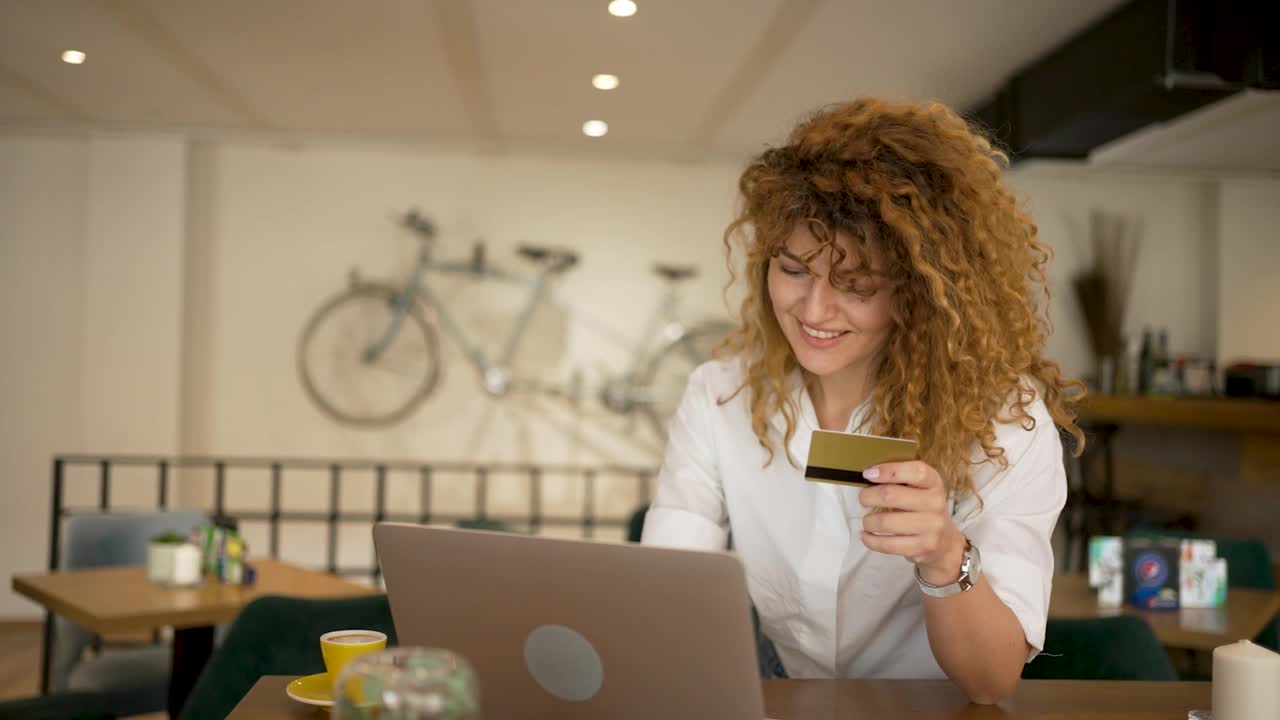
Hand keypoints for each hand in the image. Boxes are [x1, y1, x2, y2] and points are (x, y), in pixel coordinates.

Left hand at [859, 461, 966, 585]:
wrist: (945, 543)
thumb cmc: (924, 510)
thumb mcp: (921, 490)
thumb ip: (900, 481)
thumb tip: (868, 476)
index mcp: (934, 483)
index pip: (915, 472)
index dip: (888, 471)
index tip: (868, 474)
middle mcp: (935, 503)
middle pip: (891, 495)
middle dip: (868, 496)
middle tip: (863, 499)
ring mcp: (931, 527)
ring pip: (885, 521)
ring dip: (868, 521)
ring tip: (867, 521)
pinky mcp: (923, 547)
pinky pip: (887, 544)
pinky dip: (870, 540)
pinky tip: (866, 535)